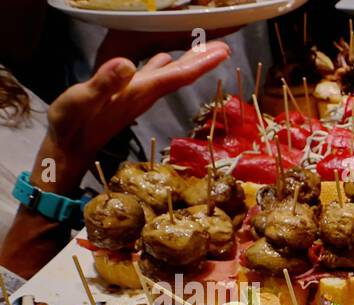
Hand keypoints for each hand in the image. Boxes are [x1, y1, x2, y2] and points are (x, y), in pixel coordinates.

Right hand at [43, 41, 230, 174]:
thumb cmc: (73, 124)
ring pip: (168, 76)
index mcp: (138, 92)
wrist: (68, 147)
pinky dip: (163, 66)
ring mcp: (136, 96)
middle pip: (180, 75)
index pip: (177, 75)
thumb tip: (128, 65)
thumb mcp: (84, 99)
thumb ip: (106, 82)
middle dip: (202, 60)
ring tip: (202, 49)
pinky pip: (152, 77)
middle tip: (224, 47)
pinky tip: (165, 58)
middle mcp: (143, 94)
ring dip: (187, 62)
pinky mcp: (126, 96)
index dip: (201, 63)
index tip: (223, 51)